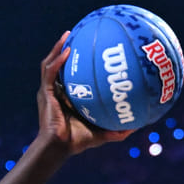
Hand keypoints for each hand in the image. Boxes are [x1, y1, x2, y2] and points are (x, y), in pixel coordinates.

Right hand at [36, 35, 131, 156]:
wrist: (59, 148)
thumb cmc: (77, 142)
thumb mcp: (102, 133)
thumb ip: (117, 130)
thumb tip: (138, 126)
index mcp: (65, 97)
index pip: (69, 75)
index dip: (75, 62)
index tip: (87, 50)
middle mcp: (55, 91)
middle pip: (57, 64)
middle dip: (64, 48)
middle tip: (76, 35)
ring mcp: (48, 91)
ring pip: (50, 63)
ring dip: (57, 48)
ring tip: (68, 35)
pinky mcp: (45, 94)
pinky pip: (50, 72)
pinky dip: (57, 61)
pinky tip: (67, 51)